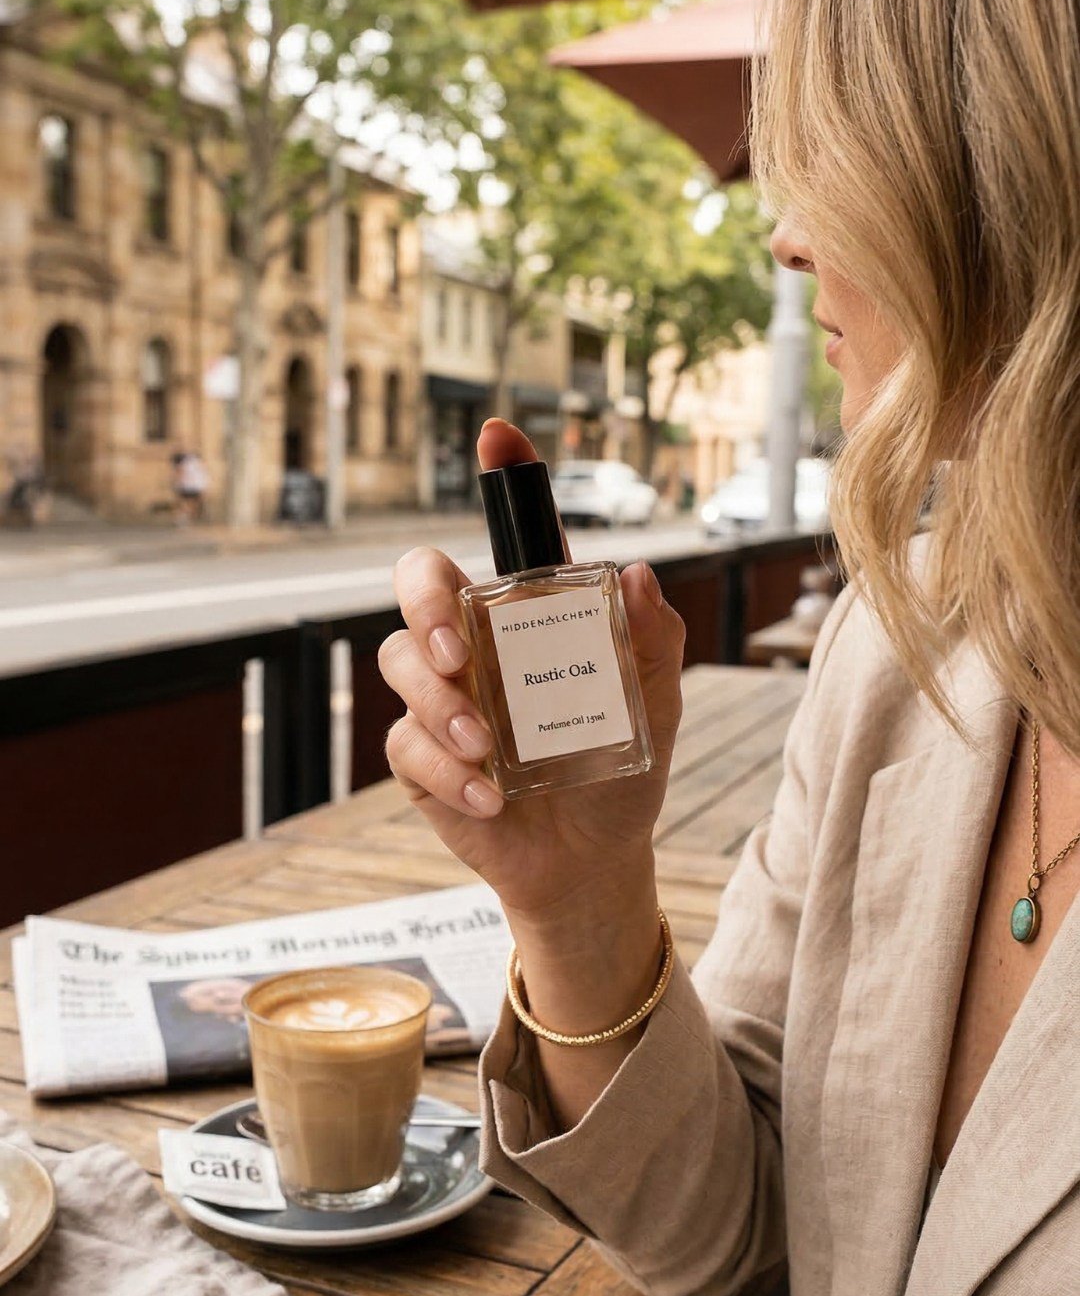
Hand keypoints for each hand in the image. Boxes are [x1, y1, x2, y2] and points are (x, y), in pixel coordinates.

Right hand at [379, 420, 685, 940]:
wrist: (591, 861)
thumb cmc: (619, 772)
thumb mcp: (654, 711)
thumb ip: (651, 644)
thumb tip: (634, 573)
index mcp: (532, 618)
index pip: (511, 535)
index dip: (503, 477)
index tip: (498, 434)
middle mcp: (477, 643)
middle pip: (420, 581)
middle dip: (427, 604)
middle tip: (461, 652)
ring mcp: (441, 698)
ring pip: (398, 663)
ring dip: (440, 705)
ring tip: (489, 749)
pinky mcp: (419, 757)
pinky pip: (406, 744)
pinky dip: (446, 772)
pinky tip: (490, 799)